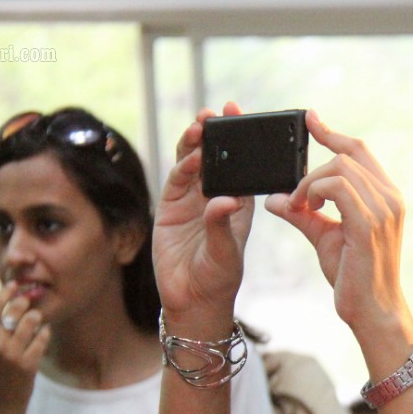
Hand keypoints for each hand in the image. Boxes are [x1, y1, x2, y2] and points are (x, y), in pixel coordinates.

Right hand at [0, 280, 50, 413]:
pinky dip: (45, 332)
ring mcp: (13, 355)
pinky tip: (45, 330)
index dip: (5, 292)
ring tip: (37, 317)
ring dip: (36, 316)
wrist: (1, 405)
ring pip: (30, 322)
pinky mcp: (29, 364)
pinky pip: (42, 339)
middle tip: (29, 300)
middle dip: (23, 302)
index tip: (14, 284)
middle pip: (14, 311)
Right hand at [153, 103, 254, 319]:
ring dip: (195, 144)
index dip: (241, 143)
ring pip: (192, 164)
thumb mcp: (227, 254)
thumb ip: (222, 226)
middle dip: (213, 134)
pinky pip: (176, 181)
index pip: (242, 166)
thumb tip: (225, 201)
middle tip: (215, 113)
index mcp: (238, 204)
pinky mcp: (170, 207)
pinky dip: (182, 167)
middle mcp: (214, 196)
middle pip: (214, 158)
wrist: (191, 300)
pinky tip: (191, 157)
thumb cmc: (218, 278)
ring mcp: (191, 200)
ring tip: (200, 126)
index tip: (242, 120)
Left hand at [264, 111, 410, 334]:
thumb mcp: (324, 236)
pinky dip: (314, 192)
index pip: (360, 150)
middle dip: (313, 169)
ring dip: (310, 184)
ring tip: (301, 207)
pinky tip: (307, 209)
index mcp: (385, 196)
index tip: (309, 119)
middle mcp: (389, 198)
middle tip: (297, 197)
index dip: (332, 132)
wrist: (372, 311)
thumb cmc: (353, 277)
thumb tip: (274, 199)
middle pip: (346, 154)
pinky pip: (337, 187)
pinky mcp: (368, 223)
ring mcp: (382, 209)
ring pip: (339, 167)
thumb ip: (302, 214)